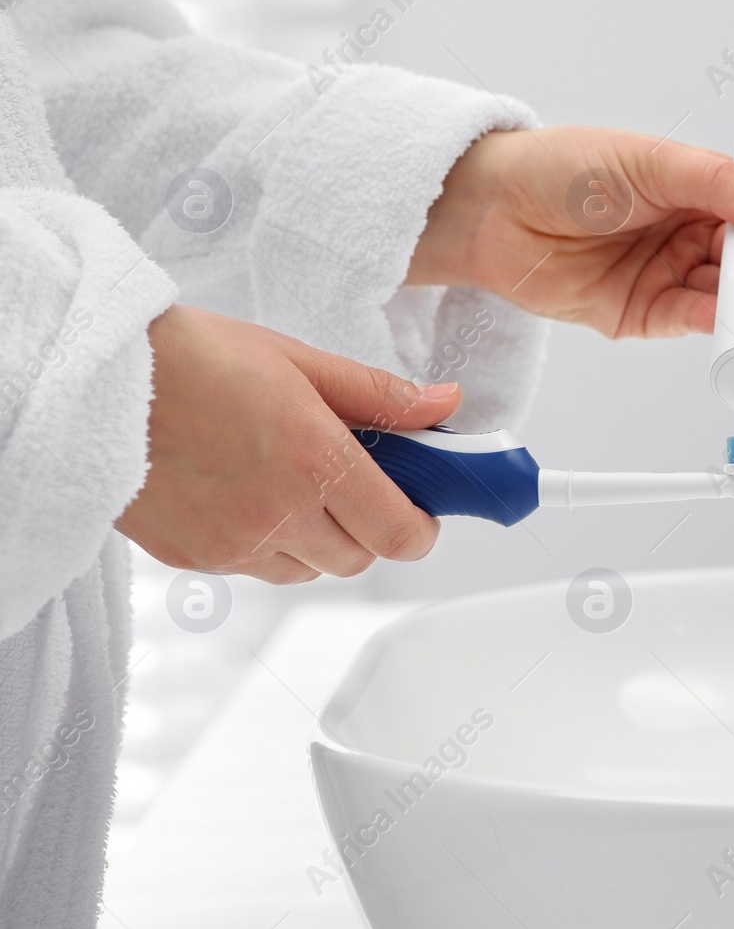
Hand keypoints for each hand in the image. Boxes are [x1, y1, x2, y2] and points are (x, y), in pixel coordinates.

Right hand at [117, 305, 461, 582]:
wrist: (95, 379)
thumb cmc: (191, 358)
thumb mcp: (299, 361)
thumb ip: (379, 396)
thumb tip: (444, 406)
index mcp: (316, 462)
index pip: (401, 534)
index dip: (422, 525)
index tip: (422, 505)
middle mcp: (279, 514)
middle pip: (360, 558)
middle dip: (372, 527)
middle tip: (358, 483)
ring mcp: (233, 544)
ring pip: (310, 570)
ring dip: (321, 540)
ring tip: (295, 484)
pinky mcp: (194, 558)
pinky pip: (256, 570)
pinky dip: (268, 545)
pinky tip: (248, 495)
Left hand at [410, 126, 733, 337]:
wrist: (491, 211)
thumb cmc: (561, 168)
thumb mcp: (649, 162)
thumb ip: (716, 182)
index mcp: (695, 188)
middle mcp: (686, 233)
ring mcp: (666, 274)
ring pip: (726, 294)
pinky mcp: (641, 313)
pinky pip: (689, 321)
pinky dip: (716, 324)